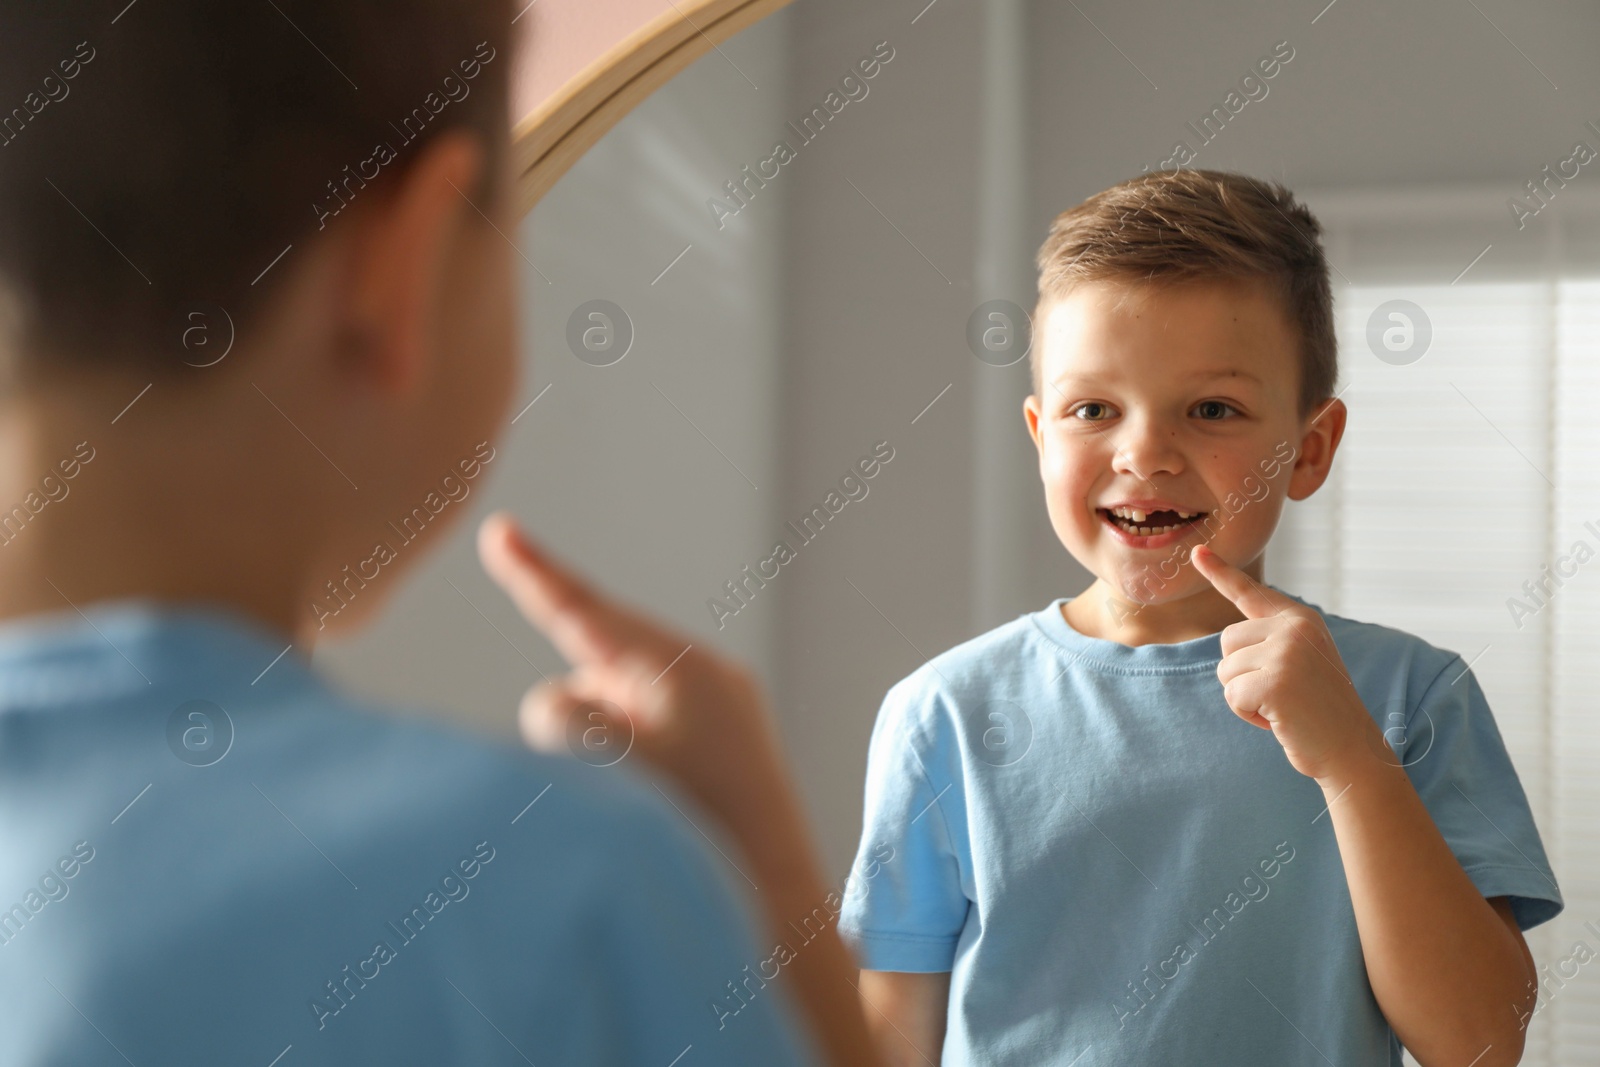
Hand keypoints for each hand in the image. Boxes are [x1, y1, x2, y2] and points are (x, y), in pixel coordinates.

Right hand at [475, 511, 810, 873]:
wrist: (778, 892)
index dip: (534, 573)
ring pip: (621, 698)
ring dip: (606, 734)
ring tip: (647, 798)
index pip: (586, 611)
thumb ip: (568, 719)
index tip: (499, 529)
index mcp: (680, 669)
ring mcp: (722, 704)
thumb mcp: (618, 768)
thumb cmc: (698, 832)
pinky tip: (663, 797)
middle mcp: (705, 673)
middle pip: (599, 658)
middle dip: (578, 701)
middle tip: (607, 771)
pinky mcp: (730, 735)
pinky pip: (655, 721)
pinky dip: (635, 747)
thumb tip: (553, 702)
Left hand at [1190, 544, 1383, 782]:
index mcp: (1300, 619)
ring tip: (1281, 705)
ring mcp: (1286, 653)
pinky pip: (1232, 695)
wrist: (1350, 749)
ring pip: (1225, 670)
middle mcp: (1294, 628)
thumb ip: (1271, 642)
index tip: (1196, 552)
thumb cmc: (1319, 709)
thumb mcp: (1300, 662)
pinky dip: (1247, 713)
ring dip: (1244, 696)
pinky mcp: (1275, 682)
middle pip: (1226, 641)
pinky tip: (1277, 719)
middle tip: (1280, 692)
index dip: (1220, 572)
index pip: (1250, 592)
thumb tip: (1230, 640)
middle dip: (1241, 673)